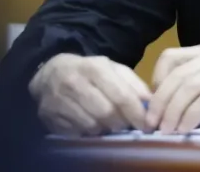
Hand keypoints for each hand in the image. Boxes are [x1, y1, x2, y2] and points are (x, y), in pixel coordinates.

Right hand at [29, 53, 150, 135]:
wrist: (50, 74)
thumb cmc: (89, 72)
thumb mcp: (112, 69)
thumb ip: (133, 83)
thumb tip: (149, 102)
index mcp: (95, 67)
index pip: (121, 95)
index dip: (136, 113)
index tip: (146, 125)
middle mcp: (75, 82)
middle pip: (107, 113)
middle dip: (121, 123)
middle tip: (126, 125)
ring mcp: (59, 100)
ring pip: (92, 125)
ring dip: (105, 128)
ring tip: (108, 123)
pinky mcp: (50, 116)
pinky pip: (76, 132)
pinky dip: (88, 132)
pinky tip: (91, 123)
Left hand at [146, 44, 199, 134]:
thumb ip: (186, 92)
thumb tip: (154, 108)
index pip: (170, 57)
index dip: (156, 81)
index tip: (152, 106)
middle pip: (179, 74)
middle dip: (161, 102)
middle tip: (153, 125)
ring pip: (191, 86)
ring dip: (174, 111)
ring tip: (168, 130)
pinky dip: (192, 116)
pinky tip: (186, 129)